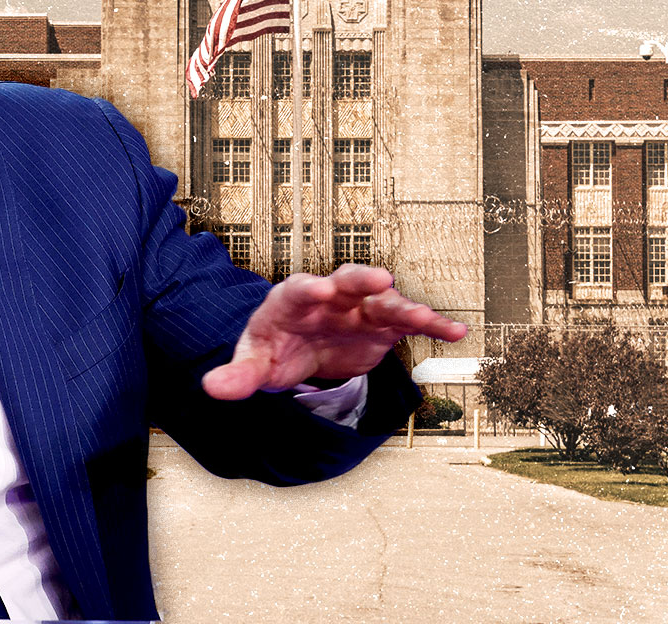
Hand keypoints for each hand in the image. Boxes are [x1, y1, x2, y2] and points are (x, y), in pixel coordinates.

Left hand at [202, 265, 467, 399]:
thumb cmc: (273, 349)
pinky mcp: (382, 326)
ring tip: (425, 318)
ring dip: (405, 307)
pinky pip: (409, 322)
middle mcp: (330, 297)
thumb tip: (213, 388)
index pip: (299, 290)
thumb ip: (238, 376)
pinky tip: (455, 332)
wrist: (297, 351)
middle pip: (346, 282)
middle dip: (361, 280)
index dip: (310, 289)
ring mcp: (358, 309)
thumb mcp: (254, 363)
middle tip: (379, 279)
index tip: (321, 290)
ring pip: (384, 301)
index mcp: (292, 301)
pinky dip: (431, 325)